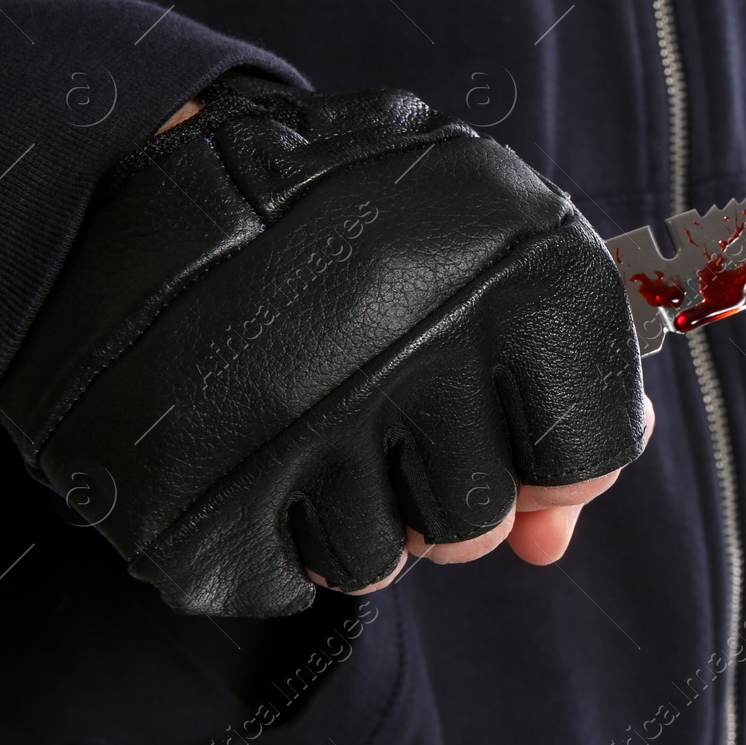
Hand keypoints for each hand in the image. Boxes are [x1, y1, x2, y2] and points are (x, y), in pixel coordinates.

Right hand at [0, 73, 649, 616]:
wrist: (157, 172)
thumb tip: (558, 531)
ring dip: (357, 512)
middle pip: (480, 518)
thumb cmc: (356, 218)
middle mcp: (425, 336)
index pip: (588, 452)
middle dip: (446, 492)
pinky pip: (292, 572)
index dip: (559, 465)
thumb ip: (552, 381)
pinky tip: (261, 451)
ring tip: (318, 422)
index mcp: (519, 265)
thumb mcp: (487, 250)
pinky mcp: (211, 481)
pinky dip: (279, 532)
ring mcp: (311, 410)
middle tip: (394, 422)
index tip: (522, 445)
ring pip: (382, 556)